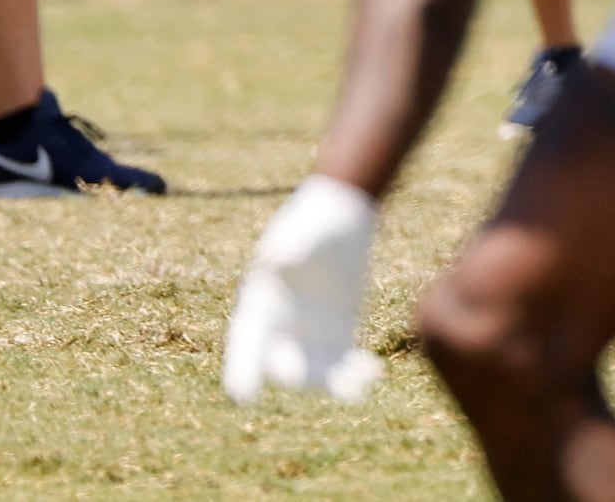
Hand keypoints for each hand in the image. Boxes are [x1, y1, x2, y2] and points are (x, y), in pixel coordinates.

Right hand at [223, 176, 384, 404]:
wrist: (341, 217)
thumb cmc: (313, 222)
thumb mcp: (302, 232)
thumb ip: (290, 246)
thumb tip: (276, 260)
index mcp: (259, 305)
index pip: (244, 344)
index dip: (241, 369)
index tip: (242, 397)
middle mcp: (279, 329)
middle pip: (283, 364)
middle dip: (297, 376)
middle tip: (316, 380)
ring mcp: (310, 336)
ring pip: (317, 373)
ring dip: (333, 385)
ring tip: (356, 387)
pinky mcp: (339, 335)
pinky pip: (343, 364)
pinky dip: (355, 373)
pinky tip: (373, 370)